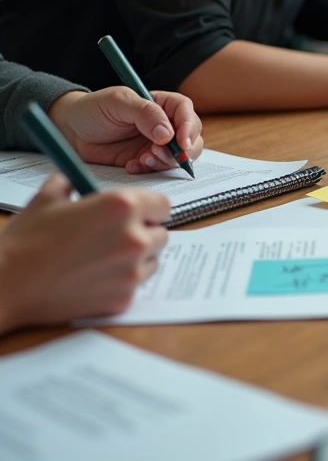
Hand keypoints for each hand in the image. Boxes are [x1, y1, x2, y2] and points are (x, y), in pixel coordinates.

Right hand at [0, 175, 168, 333]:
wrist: (8, 285)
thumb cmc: (26, 241)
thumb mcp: (47, 199)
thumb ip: (71, 183)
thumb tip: (75, 179)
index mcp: (121, 206)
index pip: (163, 204)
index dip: (149, 208)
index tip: (138, 213)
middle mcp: (134, 238)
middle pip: (161, 233)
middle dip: (142, 233)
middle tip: (114, 237)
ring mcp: (132, 271)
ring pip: (151, 260)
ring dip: (136, 258)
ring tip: (100, 258)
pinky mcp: (124, 298)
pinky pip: (135, 285)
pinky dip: (121, 282)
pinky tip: (93, 277)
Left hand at [47, 88, 203, 173]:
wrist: (71, 131)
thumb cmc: (93, 109)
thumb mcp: (117, 102)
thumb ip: (144, 113)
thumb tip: (168, 133)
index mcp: (162, 104)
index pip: (186, 112)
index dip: (189, 127)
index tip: (181, 142)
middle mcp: (165, 124)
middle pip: (191, 137)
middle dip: (180, 150)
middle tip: (158, 155)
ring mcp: (157, 144)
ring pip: (179, 157)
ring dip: (165, 162)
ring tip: (143, 160)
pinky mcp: (146, 160)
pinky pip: (160, 170)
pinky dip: (150, 171)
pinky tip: (132, 166)